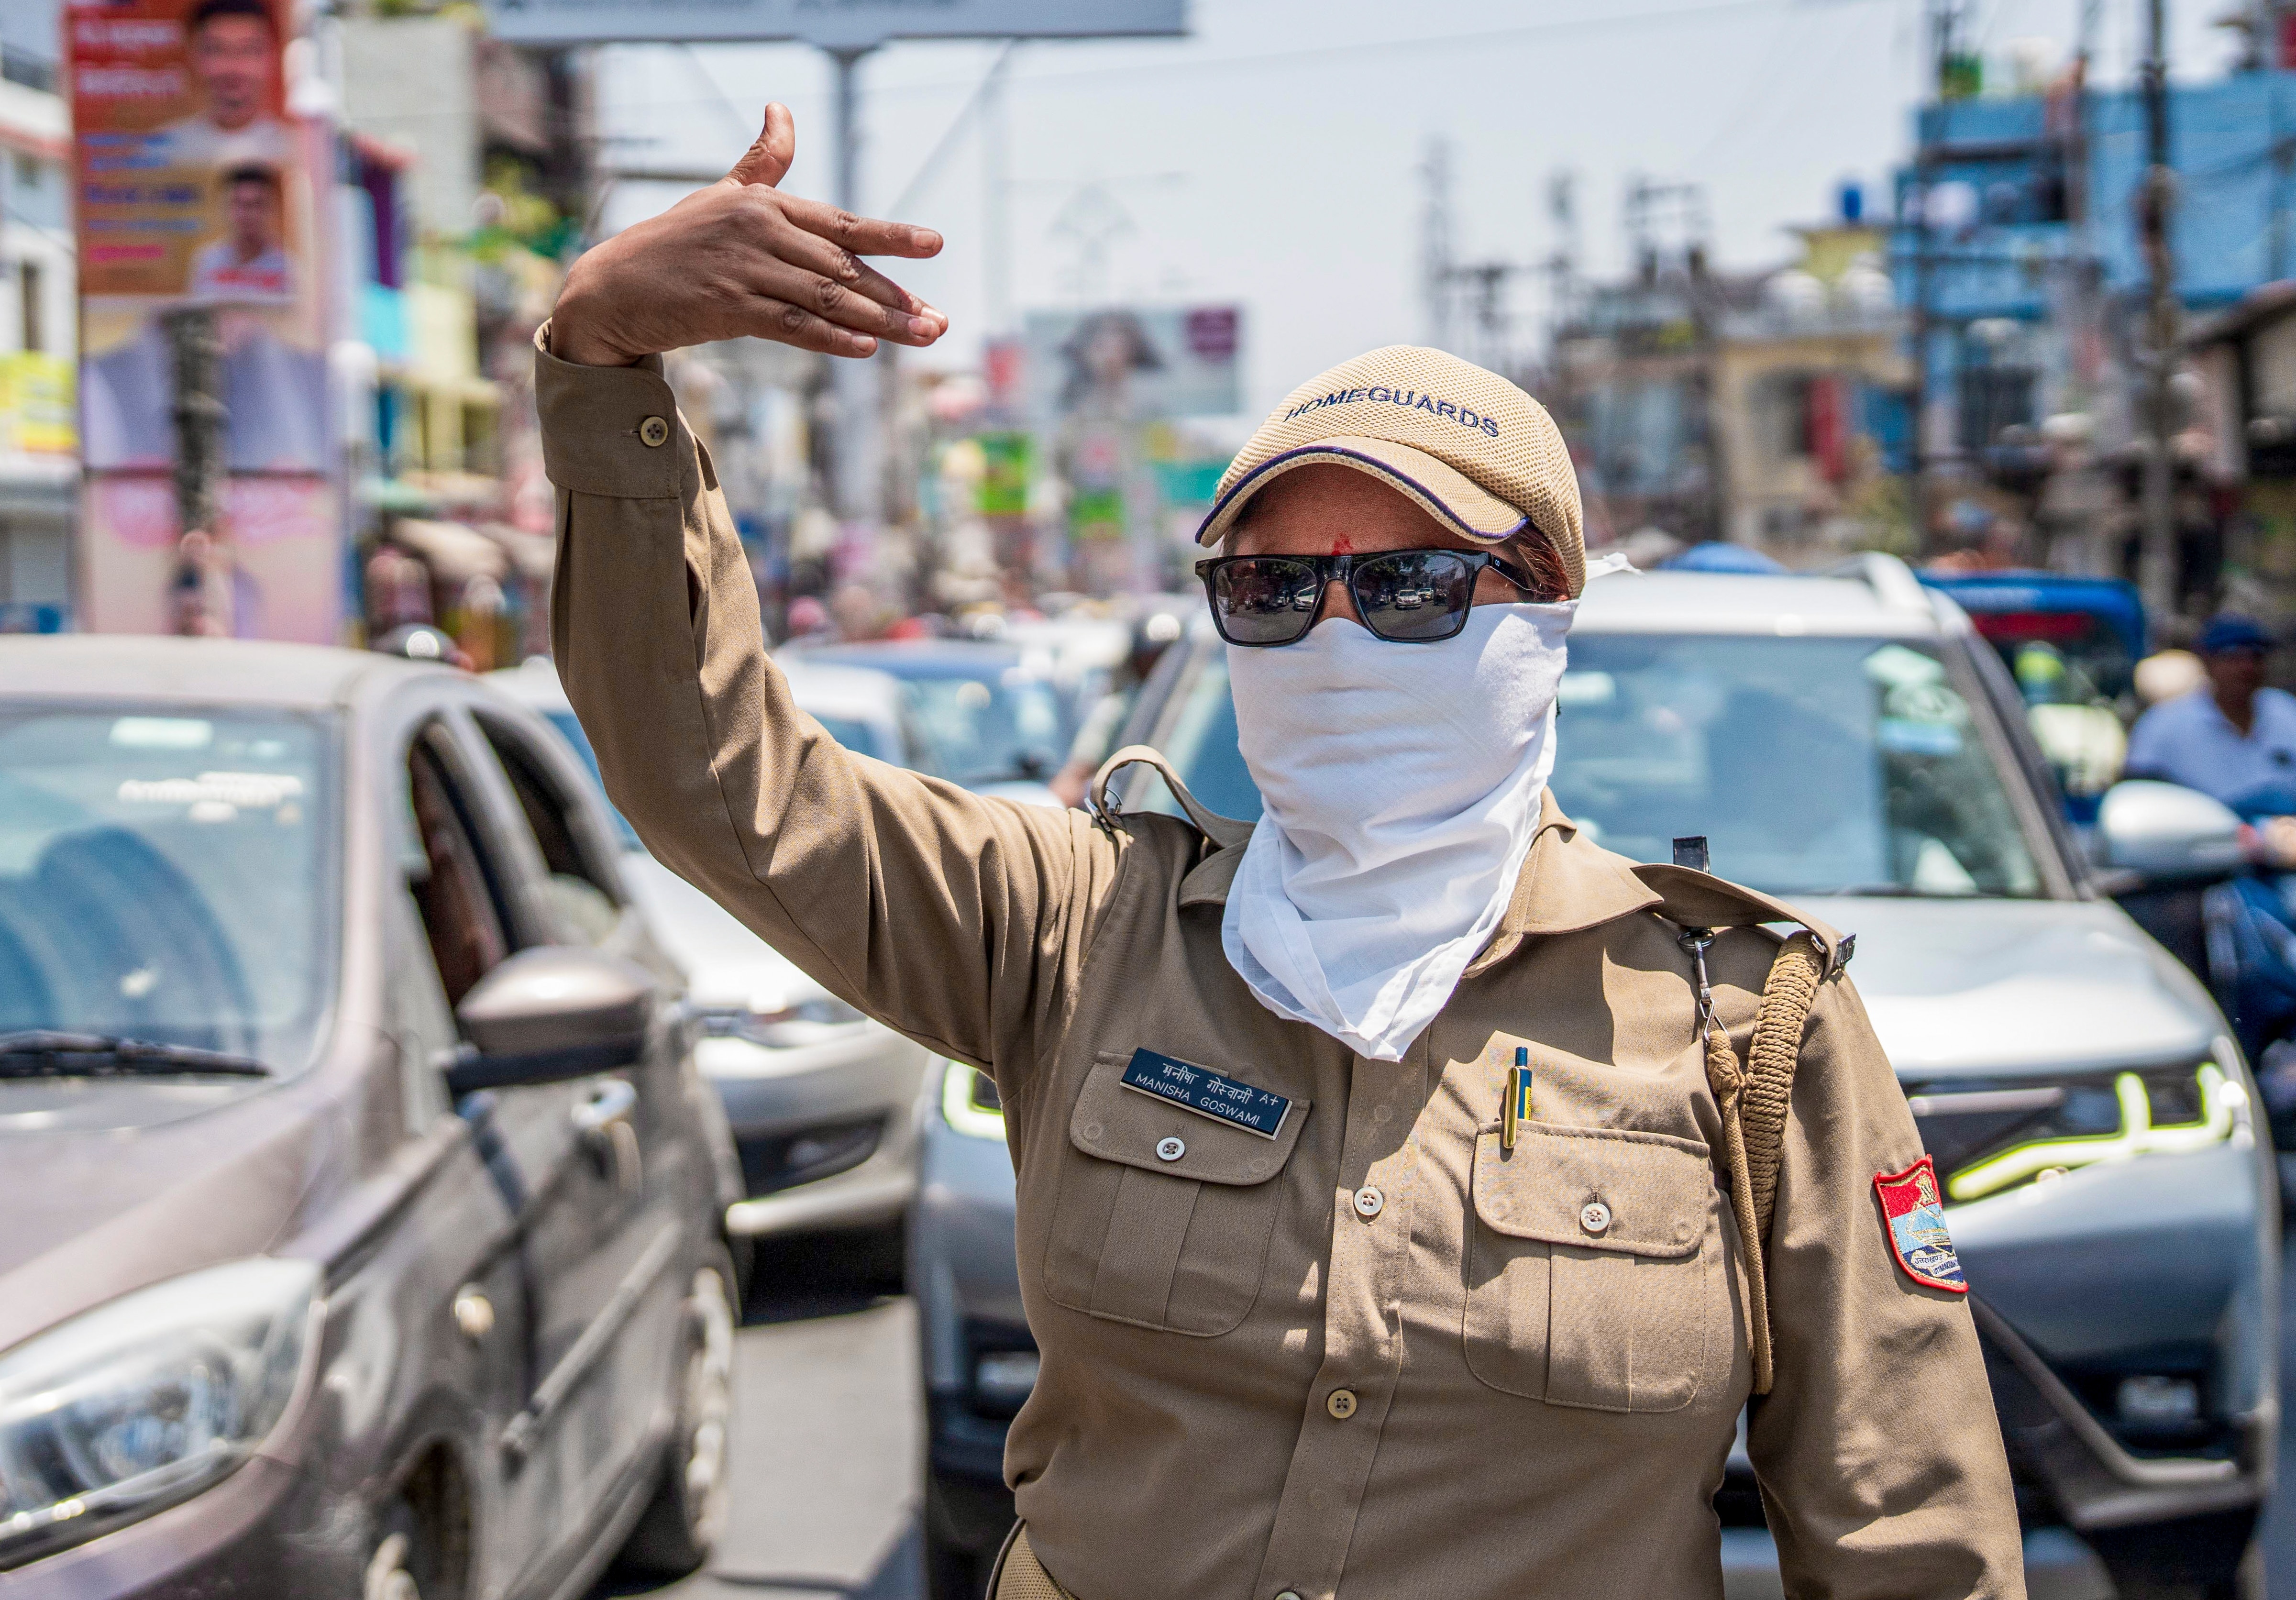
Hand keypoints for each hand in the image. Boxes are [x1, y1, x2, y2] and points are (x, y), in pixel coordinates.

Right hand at [550, 103, 946, 366]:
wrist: (613, 288)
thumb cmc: (675, 242)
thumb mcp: (722, 195)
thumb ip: (763, 163)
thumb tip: (781, 110)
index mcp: (765, 204)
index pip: (842, 223)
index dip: (892, 236)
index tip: (934, 245)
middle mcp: (758, 231)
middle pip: (842, 268)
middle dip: (896, 296)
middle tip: (937, 321)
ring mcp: (743, 269)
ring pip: (825, 299)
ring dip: (878, 322)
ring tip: (919, 337)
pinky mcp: (726, 308)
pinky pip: (790, 325)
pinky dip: (829, 338)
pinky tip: (865, 349)